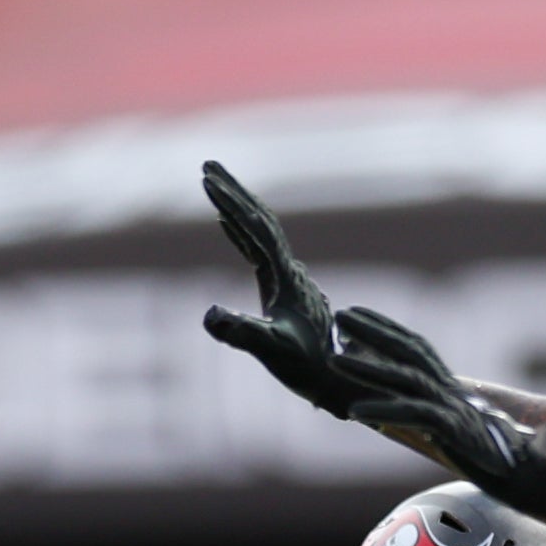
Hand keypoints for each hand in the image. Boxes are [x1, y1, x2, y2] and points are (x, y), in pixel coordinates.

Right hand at [197, 163, 367, 415]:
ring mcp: (287, 278)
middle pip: (260, 219)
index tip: (207, 181)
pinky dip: (241, 232)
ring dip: (236, 206)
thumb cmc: (308, 369)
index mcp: (286, 277)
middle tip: (207, 164)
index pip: (257, 229)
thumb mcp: (272, 352)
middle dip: (233, 190)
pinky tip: (227, 225)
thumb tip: (209, 315)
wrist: (339, 381)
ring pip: (261, 230)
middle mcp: (289, 270)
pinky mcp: (282, 291)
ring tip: (212, 184)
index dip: (232, 203)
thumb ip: (242, 332)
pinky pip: (259, 250)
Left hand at [328, 307, 545, 525]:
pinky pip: (414, 416)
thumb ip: (428, 417)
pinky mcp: (453, 431)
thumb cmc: (495, 457)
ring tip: (333, 360)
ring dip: (367, 368)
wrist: (532, 474)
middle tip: (338, 315)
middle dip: (372, 331)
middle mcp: (450, 390)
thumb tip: (391, 415)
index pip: (414, 347)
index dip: (385, 328)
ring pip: (405, 379)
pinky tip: (354, 410)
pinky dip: (384, 411)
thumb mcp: (453, 431)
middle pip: (408, 351)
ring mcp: (452, 408)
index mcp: (449, 386)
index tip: (355, 314)